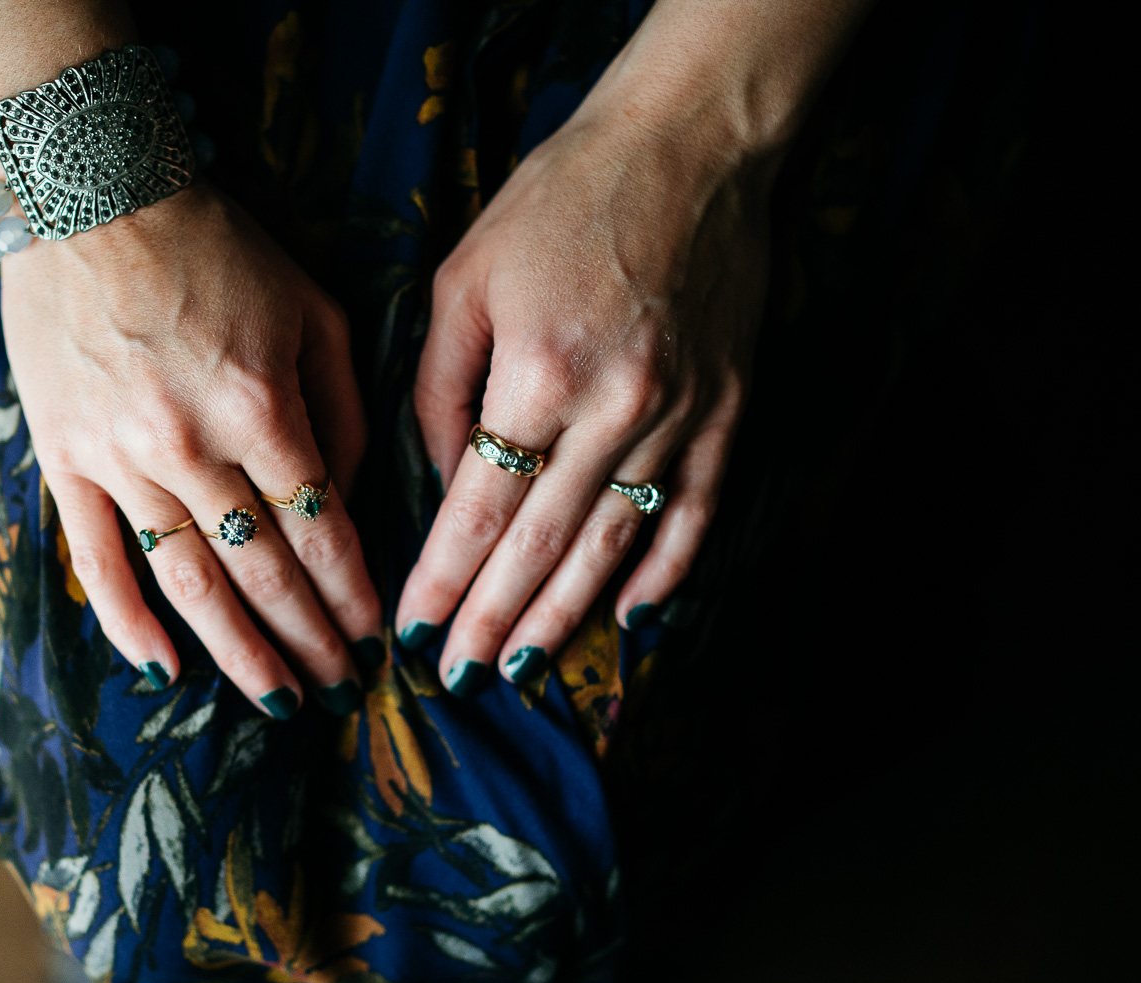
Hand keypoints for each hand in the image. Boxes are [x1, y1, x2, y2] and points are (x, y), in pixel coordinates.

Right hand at [6, 182, 380, 715]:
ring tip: (278, 700)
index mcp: (262, 407)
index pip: (322, 530)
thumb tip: (350, 492)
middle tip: (340, 689)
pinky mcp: (64, 459)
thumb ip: (341, 405)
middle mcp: (192, 448)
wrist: (88, 191)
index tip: (376, 640)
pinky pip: (96, 558)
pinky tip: (164, 669)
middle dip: (308, 639)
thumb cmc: (215, 245)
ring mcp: (120, 459)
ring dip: (238, 650)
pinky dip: (128, 621)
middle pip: (262, 572)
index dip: (353, 596)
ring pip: (188, 581)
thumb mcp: (311, 307)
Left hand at [395, 0, 864, 692]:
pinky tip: (631, 619)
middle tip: (459, 678)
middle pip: (542, 547)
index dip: (443, 582)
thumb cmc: (561, 200)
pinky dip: (665, 573)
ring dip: (565, 615)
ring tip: (524, 665)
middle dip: (492, 621)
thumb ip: (440, 391)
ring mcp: (681, 418)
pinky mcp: (728, 413)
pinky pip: (695, 514)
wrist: (690, 147)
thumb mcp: (464, 280)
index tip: (412, 634)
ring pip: (614, 545)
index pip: (478, 511)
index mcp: (538, 373)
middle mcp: (614, 409)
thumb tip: (443, 484)